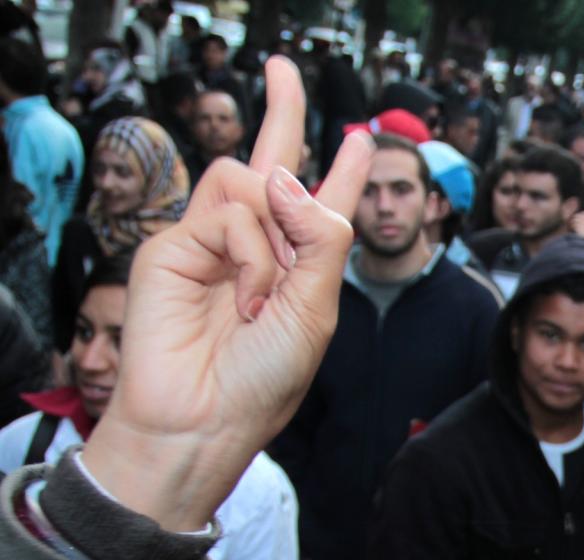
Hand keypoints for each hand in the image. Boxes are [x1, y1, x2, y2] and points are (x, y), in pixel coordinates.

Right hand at [84, 56, 372, 531]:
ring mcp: (212, 244)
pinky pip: (227, 208)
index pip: (320, 208)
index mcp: (297, 270)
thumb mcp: (316, 310)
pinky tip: (244, 298)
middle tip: (283, 66)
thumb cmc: (263, 381)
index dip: (339, 172)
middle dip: (282, 112)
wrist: (202, 419)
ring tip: (264, 298)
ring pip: (251, 180)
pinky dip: (248, 251)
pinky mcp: (175, 244)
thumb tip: (280, 171)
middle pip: (271, 164)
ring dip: (274, 234)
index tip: (358, 139)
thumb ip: (318, 237)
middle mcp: (255, 249)